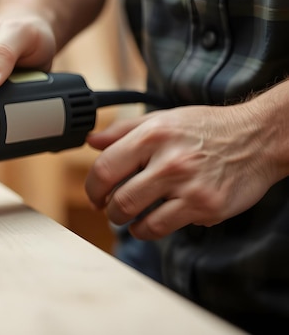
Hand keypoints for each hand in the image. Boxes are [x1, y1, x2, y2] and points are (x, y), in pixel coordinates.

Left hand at [84, 104, 276, 239]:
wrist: (257, 138)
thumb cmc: (207, 128)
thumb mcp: (162, 119)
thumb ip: (122, 130)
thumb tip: (91, 141)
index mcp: (153, 135)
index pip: (104, 169)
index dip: (92, 187)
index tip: (95, 195)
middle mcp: (169, 161)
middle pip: (119, 199)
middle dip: (108, 209)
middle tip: (111, 209)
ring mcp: (189, 186)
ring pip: (138, 219)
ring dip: (127, 223)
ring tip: (130, 217)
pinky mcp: (206, 207)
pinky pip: (163, 228)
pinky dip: (150, 230)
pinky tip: (153, 222)